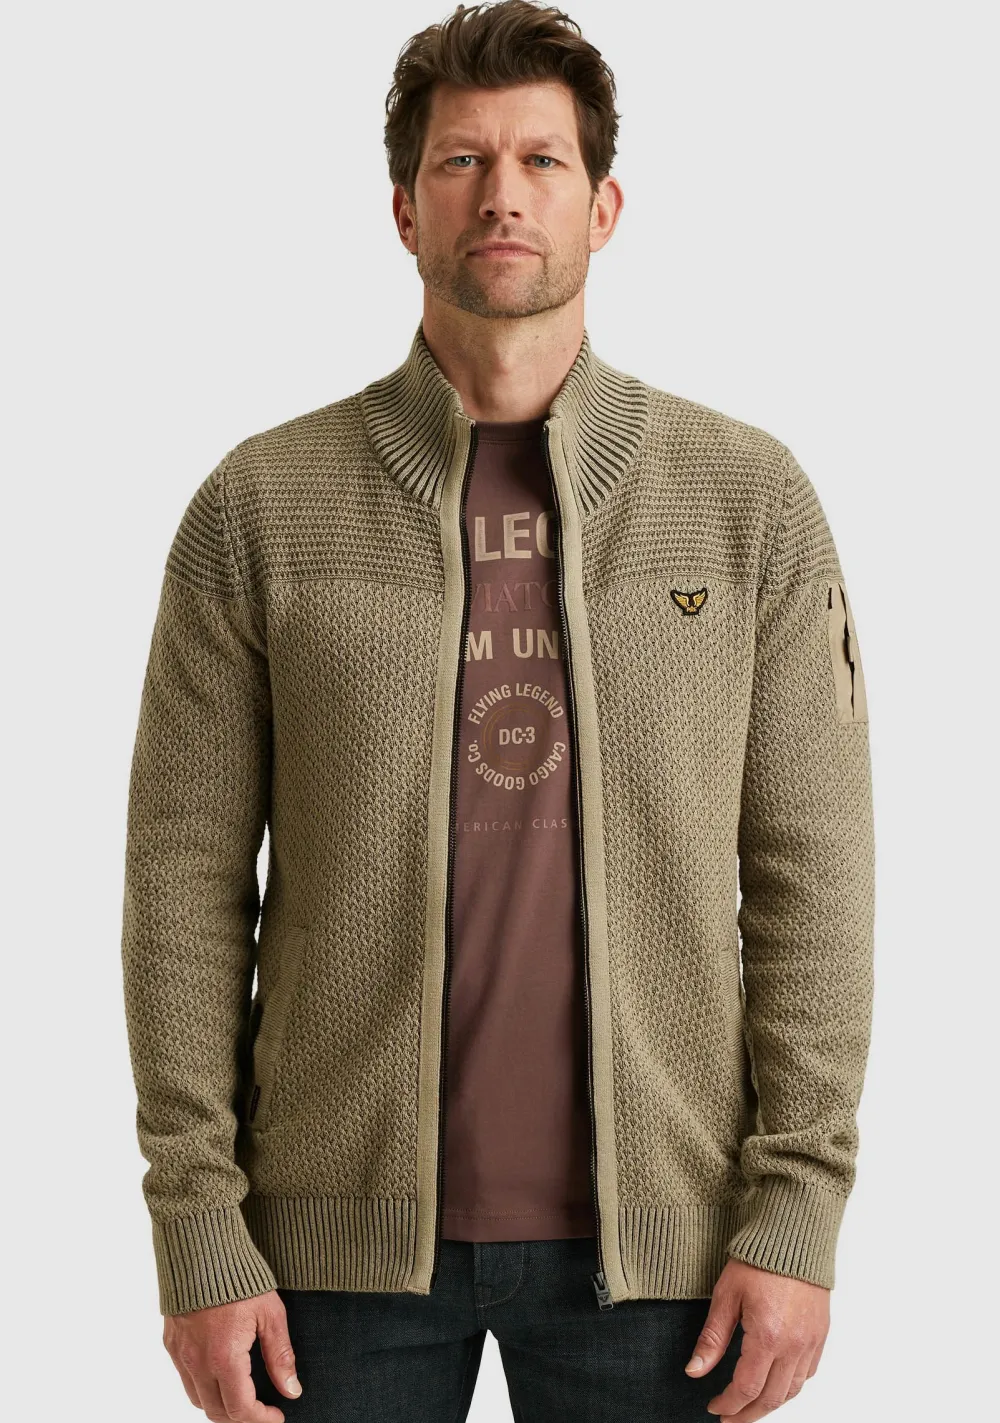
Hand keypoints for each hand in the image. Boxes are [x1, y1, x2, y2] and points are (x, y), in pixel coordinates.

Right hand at [163, 1290, 301, 1421]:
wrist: (202, 1248)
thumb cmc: (240, 1277)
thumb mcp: (271, 1314)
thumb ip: (280, 1356)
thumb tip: (291, 1390)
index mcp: (224, 1358)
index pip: (240, 1410)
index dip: (261, 1419)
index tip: (277, 1415)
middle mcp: (196, 1362)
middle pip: (216, 1412)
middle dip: (241, 1417)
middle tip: (262, 1409)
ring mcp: (180, 1354)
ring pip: (198, 1400)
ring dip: (220, 1405)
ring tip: (243, 1394)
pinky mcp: (171, 1343)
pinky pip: (185, 1379)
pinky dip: (203, 1387)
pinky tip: (221, 1373)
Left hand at [684, 1258, 829, 1420]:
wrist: (793, 1234)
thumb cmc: (758, 1259)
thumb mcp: (726, 1295)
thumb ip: (712, 1338)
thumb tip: (695, 1370)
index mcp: (768, 1337)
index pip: (746, 1388)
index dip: (728, 1404)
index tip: (714, 1407)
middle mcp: (794, 1345)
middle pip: (771, 1398)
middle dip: (748, 1414)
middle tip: (730, 1418)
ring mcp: (811, 1341)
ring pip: (793, 1390)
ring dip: (771, 1404)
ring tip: (750, 1407)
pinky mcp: (821, 1334)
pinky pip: (808, 1373)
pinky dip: (791, 1386)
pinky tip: (777, 1384)